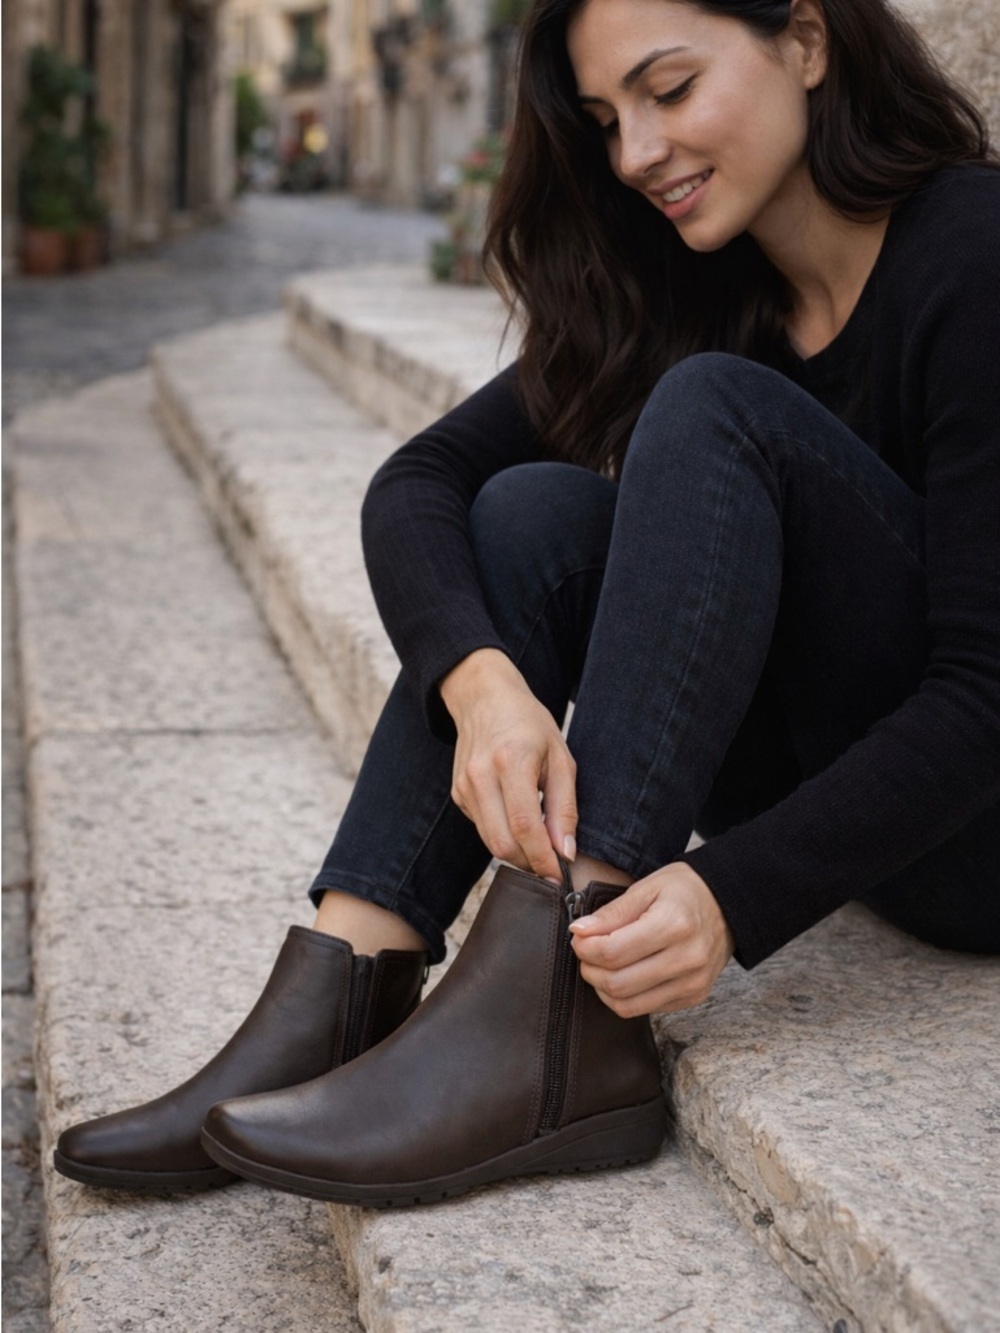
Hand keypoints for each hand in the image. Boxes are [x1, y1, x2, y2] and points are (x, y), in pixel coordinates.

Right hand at [440, 649, 576, 881]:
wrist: (485, 699)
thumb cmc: (529, 725)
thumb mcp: (560, 758)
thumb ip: (564, 807)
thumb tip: (566, 851)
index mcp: (512, 762)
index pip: (526, 826)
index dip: (543, 858)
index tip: (560, 875)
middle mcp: (481, 776)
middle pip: (503, 842)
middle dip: (530, 863)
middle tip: (551, 866)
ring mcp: (464, 786)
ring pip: (490, 841)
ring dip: (517, 853)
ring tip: (538, 844)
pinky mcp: (457, 794)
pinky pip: (482, 828)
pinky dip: (503, 834)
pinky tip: (516, 819)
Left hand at [569, 863, 733, 1015]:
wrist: (728, 905)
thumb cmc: (684, 891)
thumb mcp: (646, 888)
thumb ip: (612, 913)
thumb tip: (579, 932)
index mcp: (674, 924)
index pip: (613, 952)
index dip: (585, 948)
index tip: (579, 937)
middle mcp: (688, 958)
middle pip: (617, 983)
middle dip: (590, 970)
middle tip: (586, 952)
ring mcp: (693, 982)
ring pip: (628, 1004)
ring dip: (603, 988)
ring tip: (601, 965)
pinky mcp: (694, 997)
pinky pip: (645, 1010)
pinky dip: (624, 997)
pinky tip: (623, 974)